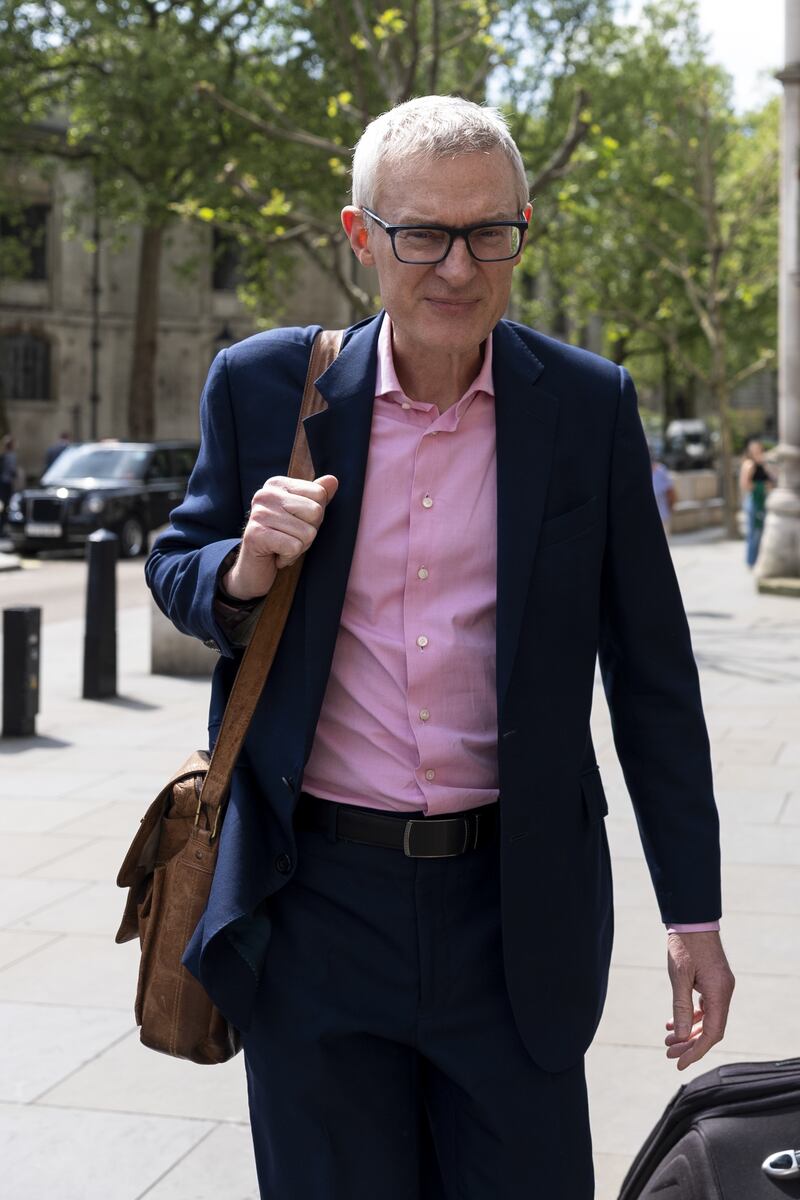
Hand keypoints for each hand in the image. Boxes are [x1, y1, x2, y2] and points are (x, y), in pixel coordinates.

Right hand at [223, 474, 338, 599]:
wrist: (254, 569)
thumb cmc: (281, 540)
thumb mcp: (303, 516)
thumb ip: (317, 497)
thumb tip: (333, 480)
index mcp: (277, 484)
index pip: (319, 494)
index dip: (316, 517)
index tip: (297, 524)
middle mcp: (265, 494)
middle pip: (316, 512)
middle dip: (309, 533)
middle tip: (290, 538)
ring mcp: (259, 513)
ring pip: (307, 533)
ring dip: (299, 548)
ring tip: (282, 547)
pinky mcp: (255, 534)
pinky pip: (294, 547)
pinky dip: (289, 557)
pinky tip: (276, 556)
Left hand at [665, 931, 734, 1070]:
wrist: (692, 920)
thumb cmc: (684, 945)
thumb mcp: (679, 975)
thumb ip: (680, 1006)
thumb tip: (679, 1035)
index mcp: (719, 992)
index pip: (712, 1033)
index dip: (696, 1050)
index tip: (679, 1063)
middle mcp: (724, 992)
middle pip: (711, 1029)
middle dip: (690, 1044)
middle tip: (668, 1053)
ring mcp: (720, 987)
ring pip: (708, 1019)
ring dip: (688, 1031)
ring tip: (667, 1040)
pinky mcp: (714, 982)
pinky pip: (705, 1007)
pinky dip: (691, 1017)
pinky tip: (673, 1022)